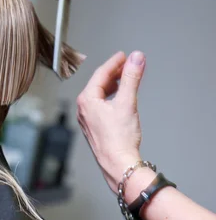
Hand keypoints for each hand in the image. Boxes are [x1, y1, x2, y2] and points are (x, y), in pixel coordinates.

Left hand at [76, 51, 145, 192]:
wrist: (118, 163)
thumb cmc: (119, 138)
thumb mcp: (127, 102)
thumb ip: (131, 78)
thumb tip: (136, 59)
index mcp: (86, 100)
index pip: (100, 74)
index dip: (114, 62)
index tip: (124, 56)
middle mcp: (83, 109)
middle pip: (98, 83)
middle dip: (113, 72)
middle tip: (127, 64)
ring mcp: (87, 119)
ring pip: (99, 94)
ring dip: (113, 84)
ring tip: (125, 78)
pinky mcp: (94, 127)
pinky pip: (100, 105)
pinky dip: (111, 97)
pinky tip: (120, 99)